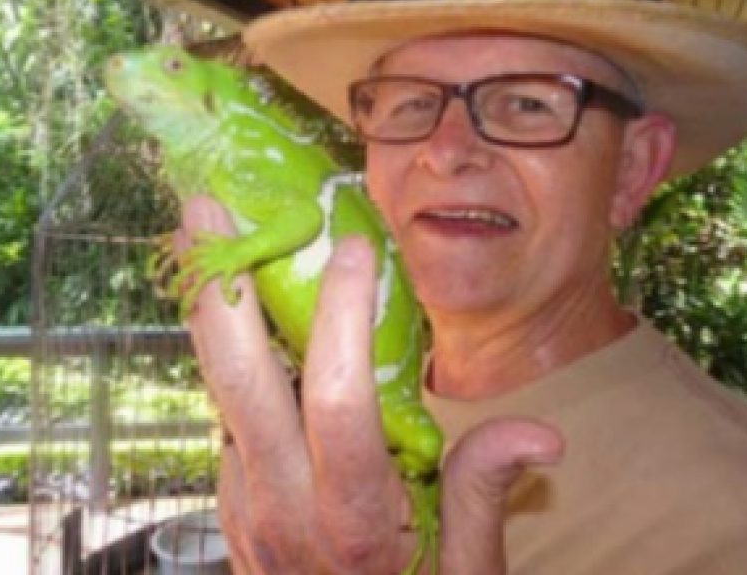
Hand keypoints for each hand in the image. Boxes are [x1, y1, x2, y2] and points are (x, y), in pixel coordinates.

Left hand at [178, 195, 563, 573]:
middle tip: (207, 208)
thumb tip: (541, 434)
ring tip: (205, 238)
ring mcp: (242, 506)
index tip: (356, 249)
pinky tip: (237, 313)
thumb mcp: (467, 572)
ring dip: (209, 311)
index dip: (344, 317)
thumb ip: (484, 493)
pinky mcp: (229, 504)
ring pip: (216, 392)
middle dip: (222, 288)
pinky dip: (226, 357)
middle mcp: (282, 507)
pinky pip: (222, 417)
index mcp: (353, 520)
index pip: (338, 402)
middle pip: (239, 382)